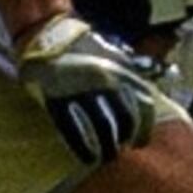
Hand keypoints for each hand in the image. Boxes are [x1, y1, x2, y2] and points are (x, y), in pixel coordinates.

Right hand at [16, 15, 164, 165]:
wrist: (48, 35)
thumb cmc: (83, 50)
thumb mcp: (114, 57)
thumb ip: (129, 78)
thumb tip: (144, 102)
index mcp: (123, 73)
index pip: (144, 109)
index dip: (143, 130)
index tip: (139, 141)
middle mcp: (108, 83)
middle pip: (126, 122)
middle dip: (126, 141)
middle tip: (121, 151)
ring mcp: (83, 92)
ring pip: (103, 129)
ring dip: (107, 148)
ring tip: (105, 157)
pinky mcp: (60, 99)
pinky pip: (74, 130)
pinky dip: (83, 148)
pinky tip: (87, 157)